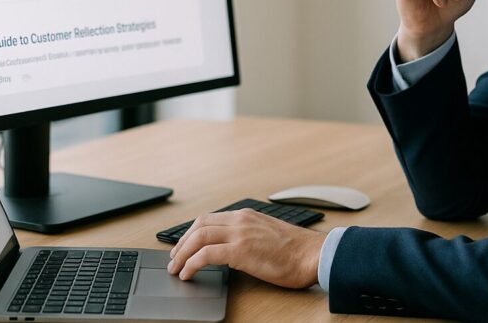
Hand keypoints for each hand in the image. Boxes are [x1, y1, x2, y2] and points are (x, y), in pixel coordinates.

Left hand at [166, 208, 326, 288]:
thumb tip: (233, 249)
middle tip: (174, 258)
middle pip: (199, 225)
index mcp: (247, 215)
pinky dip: (192, 263)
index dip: (191, 232)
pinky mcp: (241, 250)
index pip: (210, 218)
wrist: (313, 254)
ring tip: (176, 268)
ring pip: (198, 237)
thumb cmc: (296, 250)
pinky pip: (206, 254)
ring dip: (182, 253)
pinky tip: (188, 273)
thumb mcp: (268, 234)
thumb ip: (249, 235)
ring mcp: (240, 233)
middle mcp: (241, 220)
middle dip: (182, 242)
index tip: (183, 245)